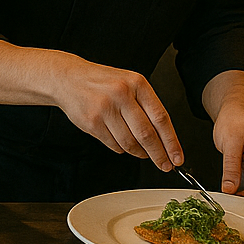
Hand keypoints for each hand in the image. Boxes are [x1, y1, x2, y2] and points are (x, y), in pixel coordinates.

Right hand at [51, 55, 183, 169]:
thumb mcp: (129, 84)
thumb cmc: (101, 82)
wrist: (67, 78)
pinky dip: (120, 148)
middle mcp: (121, 94)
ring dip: (138, 153)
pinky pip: (114, 145)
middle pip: (147, 134)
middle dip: (158, 155)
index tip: (177, 157)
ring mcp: (105, 108)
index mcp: (136, 83)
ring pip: (130, 143)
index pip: (161, 118)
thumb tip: (165, 140)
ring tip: (140, 152)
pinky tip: (119, 140)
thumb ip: (146, 107)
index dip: (171, 142)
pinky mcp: (92, 122)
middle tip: (165, 165)